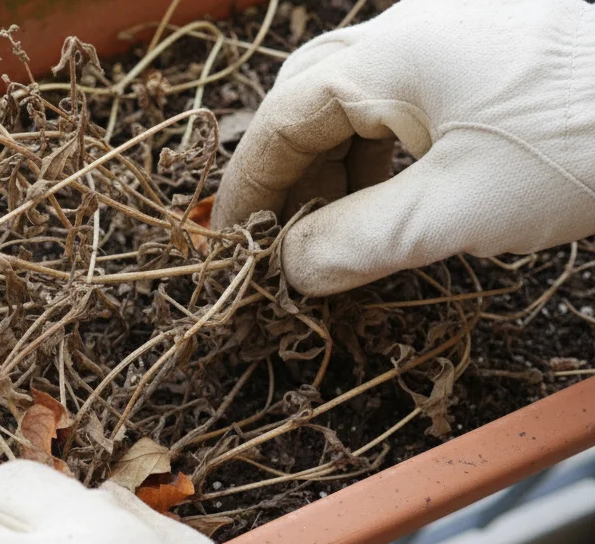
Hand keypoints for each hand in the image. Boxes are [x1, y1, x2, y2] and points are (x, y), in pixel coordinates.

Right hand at [214, 0, 594, 295]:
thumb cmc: (583, 142)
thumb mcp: (458, 212)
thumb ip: (358, 243)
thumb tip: (290, 270)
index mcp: (387, 53)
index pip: (280, 119)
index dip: (248, 187)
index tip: (229, 246)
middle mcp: (412, 28)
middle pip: (313, 99)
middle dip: (289, 175)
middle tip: (280, 241)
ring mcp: (460, 33)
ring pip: (366, 101)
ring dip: (340, 168)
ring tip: (340, 233)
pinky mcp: (499, 51)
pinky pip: (415, 100)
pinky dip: (390, 154)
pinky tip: (405, 198)